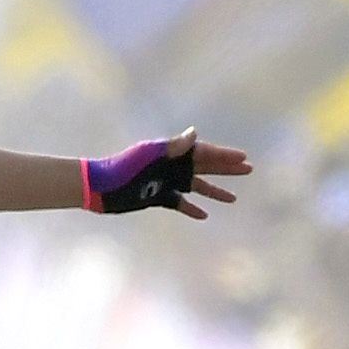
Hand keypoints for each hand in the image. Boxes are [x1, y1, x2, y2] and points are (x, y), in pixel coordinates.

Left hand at [85, 128, 253, 218]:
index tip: (243, 157)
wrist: (100, 188)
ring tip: (233, 199)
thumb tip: (195, 132)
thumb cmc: (123, 168)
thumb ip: (172, 147)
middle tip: (248, 170)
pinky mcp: (157, 198)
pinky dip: (191, 208)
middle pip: (205, 167)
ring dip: (214, 191)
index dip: (224, 155)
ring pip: (196, 187)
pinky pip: (179, 204)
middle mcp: (172, 167)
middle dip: (227, 169)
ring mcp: (166, 182)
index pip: (204, 152)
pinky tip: (204, 216)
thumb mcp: (148, 156)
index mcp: (172, 154)